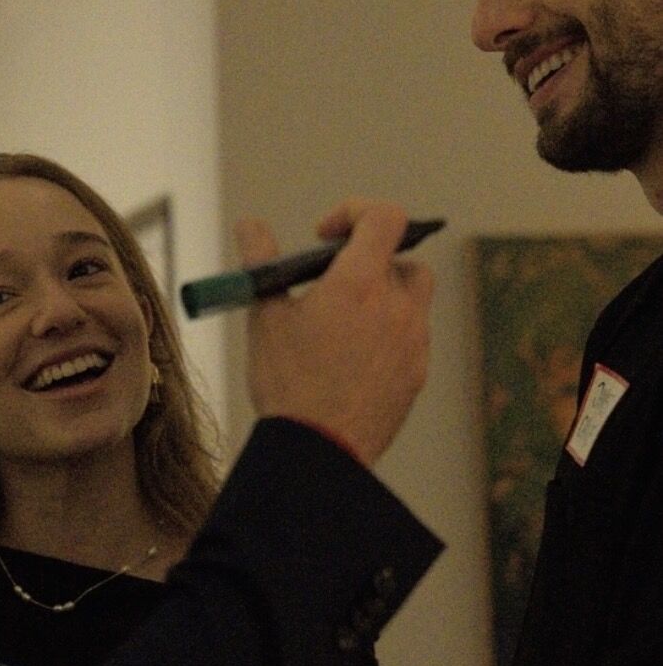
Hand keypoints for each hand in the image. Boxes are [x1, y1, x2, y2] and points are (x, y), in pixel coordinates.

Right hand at [244, 198, 433, 466]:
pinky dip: (387, 336)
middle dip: (369, 262)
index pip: (384, 218)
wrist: (317, 452)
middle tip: (332, 284)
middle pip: (402, 259)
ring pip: (412, 300)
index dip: (356, 213)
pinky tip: (351, 361)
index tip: (325, 236)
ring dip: (383, 299)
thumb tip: (249, 225)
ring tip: (342, 326)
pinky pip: (411, 339)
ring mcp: (414, 342)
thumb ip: (260, 262)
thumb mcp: (265, 317)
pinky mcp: (417, 374)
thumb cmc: (288, 384)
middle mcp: (397, 306)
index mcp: (359, 283)